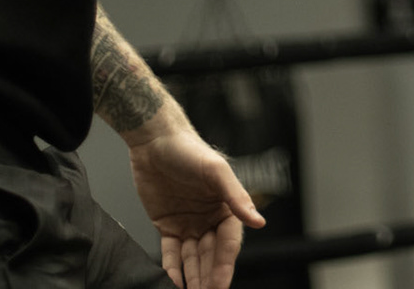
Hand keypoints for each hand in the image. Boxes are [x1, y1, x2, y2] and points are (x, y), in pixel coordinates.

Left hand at [125, 113, 265, 288]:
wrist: (154, 139)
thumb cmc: (188, 148)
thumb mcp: (215, 170)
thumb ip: (236, 196)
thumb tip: (258, 221)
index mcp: (227, 206)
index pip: (228, 242)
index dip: (224, 266)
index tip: (218, 286)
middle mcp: (210, 218)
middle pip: (211, 255)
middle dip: (208, 277)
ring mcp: (189, 223)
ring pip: (193, 258)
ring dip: (192, 278)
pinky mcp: (168, 225)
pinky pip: (172, 253)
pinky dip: (172, 269)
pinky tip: (172, 283)